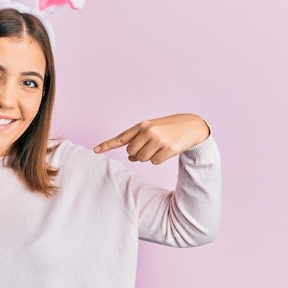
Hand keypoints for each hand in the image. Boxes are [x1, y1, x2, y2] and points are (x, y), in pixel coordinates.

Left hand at [93, 113, 209, 163]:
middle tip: (152, 146)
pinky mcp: (168, 149)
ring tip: (161, 147)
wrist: (192, 127)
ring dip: (149, 157)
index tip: (95, 150)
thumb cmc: (169, 129)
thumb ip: (139, 141)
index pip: (121, 137)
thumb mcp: (152, 131)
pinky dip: (159, 160)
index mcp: (142, 125)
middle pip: (132, 152)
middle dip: (139, 153)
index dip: (107, 145)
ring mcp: (158, 140)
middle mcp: (148, 131)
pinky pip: (154, 162)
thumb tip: (130, 158)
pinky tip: (167, 151)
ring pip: (142, 159)